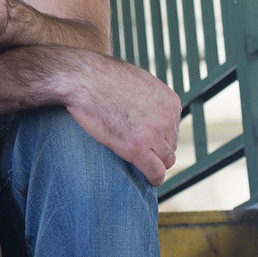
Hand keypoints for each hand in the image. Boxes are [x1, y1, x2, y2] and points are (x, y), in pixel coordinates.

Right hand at [65, 53, 180, 185]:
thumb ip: (147, 95)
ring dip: (156, 163)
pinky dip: (154, 178)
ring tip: (144, 166)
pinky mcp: (138, 148)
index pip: (173, 125)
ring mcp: (154, 134)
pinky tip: (150, 180)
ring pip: (166, 159)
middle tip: (143, 152)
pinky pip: (155, 171)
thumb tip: (141, 103)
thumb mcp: (136, 79)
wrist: (84, 79)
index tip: (147, 138)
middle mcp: (167, 117)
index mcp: (170, 100)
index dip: (159, 134)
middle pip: (171, 143)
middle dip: (158, 148)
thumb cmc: (100, 76)